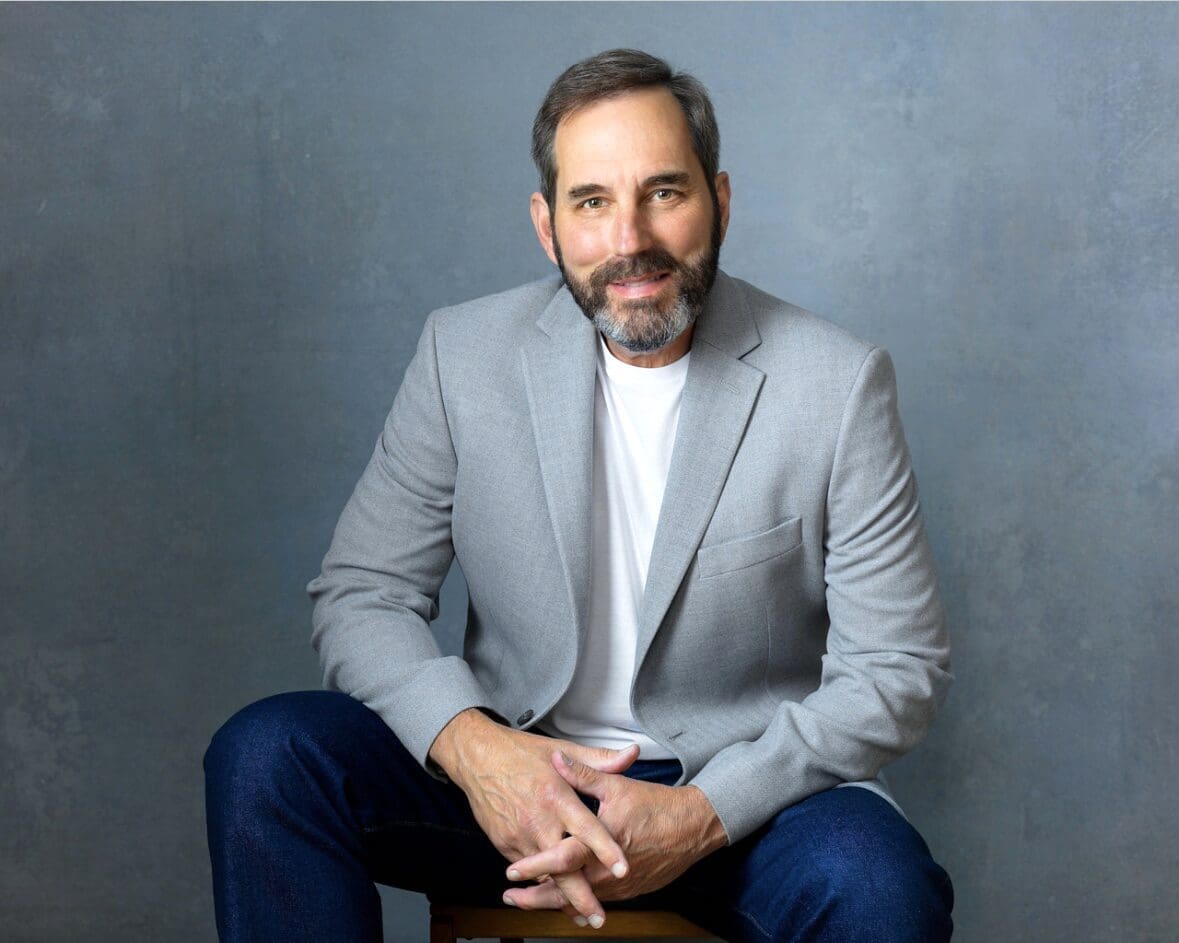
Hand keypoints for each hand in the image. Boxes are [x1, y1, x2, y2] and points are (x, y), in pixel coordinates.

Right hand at [428, 710, 638, 924]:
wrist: (477, 757)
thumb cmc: (522, 753)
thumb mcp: (562, 749)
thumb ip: (599, 760)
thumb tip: (633, 754)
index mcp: (556, 796)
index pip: (586, 828)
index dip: (606, 850)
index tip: (624, 869)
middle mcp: (538, 820)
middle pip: (563, 865)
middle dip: (581, 895)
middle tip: (599, 917)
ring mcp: (519, 834)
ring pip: (544, 874)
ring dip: (562, 896)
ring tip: (583, 914)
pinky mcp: (503, 843)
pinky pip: (527, 869)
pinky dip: (542, 882)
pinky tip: (556, 895)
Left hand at [502, 750, 727, 908]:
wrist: (693, 828)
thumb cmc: (655, 805)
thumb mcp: (616, 785)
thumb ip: (583, 773)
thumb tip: (555, 758)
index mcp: (602, 842)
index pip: (562, 860)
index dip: (535, 866)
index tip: (511, 871)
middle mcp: (608, 871)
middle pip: (565, 892)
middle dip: (534, 897)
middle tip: (509, 896)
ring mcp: (619, 886)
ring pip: (579, 901)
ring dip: (552, 902)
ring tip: (525, 901)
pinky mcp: (628, 892)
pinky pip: (597, 902)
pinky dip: (576, 904)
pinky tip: (561, 902)